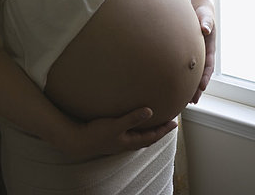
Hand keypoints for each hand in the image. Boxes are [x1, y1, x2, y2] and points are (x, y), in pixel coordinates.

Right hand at [60, 107, 177, 159]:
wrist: (80, 141)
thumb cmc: (97, 134)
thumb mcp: (116, 125)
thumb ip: (132, 118)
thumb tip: (150, 111)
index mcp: (130, 141)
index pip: (152, 136)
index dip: (164, 130)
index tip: (174, 123)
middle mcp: (127, 143)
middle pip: (148, 138)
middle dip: (159, 130)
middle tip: (169, 122)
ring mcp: (120, 140)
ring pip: (139, 136)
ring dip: (149, 130)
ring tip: (155, 121)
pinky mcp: (113, 136)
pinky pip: (130, 133)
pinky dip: (137, 128)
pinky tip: (134, 122)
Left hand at [190, 3, 215, 103]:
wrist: (197, 11)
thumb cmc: (202, 14)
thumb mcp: (206, 16)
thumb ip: (206, 22)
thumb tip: (206, 29)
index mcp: (209, 48)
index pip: (208, 66)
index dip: (205, 77)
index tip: (202, 87)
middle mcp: (203, 54)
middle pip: (200, 74)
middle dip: (197, 88)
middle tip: (192, 100)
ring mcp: (196, 55)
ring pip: (193, 74)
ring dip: (190, 86)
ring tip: (185, 100)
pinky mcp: (187, 54)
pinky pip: (184, 67)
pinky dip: (182, 77)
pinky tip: (175, 86)